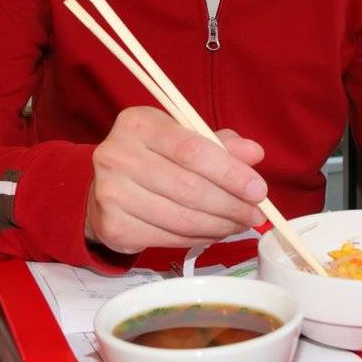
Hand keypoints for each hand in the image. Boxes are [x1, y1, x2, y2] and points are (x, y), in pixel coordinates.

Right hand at [85, 107, 265, 254]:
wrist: (103, 187)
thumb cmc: (152, 158)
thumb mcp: (182, 138)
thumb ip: (218, 145)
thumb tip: (254, 153)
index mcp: (138, 124)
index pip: (192, 149)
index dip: (230, 172)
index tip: (258, 190)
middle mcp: (117, 155)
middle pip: (189, 187)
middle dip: (231, 205)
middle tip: (255, 215)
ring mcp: (111, 193)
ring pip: (181, 217)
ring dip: (219, 225)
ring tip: (238, 224)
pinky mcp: (113, 227)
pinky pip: (168, 237)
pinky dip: (198, 238)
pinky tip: (212, 232)